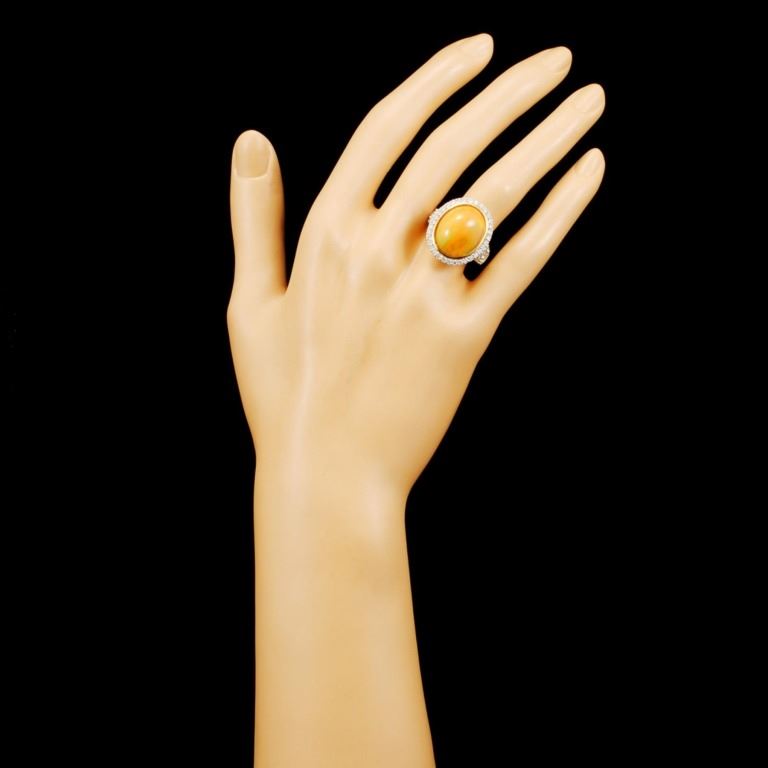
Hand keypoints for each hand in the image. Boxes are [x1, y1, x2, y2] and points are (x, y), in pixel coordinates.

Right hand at [228, 35, 603, 495]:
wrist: (326, 474)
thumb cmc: (284, 394)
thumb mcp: (250, 303)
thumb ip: (253, 217)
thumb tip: (252, 139)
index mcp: (326, 235)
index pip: (387, 127)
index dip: (437, 79)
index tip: (481, 49)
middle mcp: (377, 252)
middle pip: (452, 146)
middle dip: (510, 91)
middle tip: (558, 58)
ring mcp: (424, 293)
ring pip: (495, 191)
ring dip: (548, 136)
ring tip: (590, 98)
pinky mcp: (465, 335)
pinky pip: (521, 258)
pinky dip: (561, 211)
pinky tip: (591, 171)